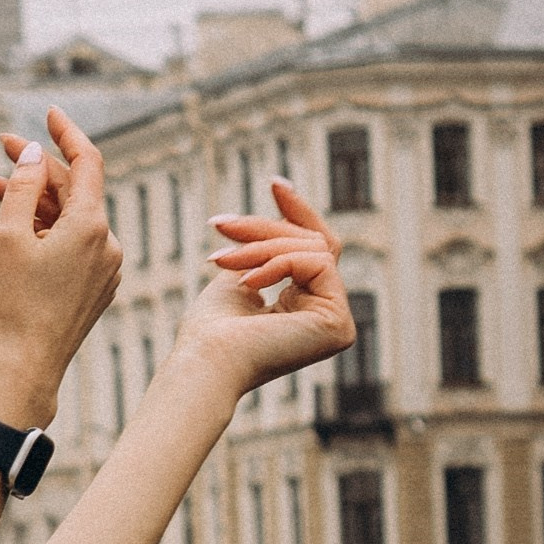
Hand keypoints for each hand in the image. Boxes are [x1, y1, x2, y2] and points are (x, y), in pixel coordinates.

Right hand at [0, 102, 123, 427]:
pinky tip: (17, 230)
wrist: (29, 365)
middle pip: (74, 191)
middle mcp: (107, 243)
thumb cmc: (15, 304)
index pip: (88, 161)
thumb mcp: (8, 236)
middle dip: (38, 170)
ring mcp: (105, 267)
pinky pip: (74, 245)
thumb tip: (36, 154)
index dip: (68, 133)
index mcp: (91, 226)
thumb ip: (22, 186)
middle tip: (2, 150)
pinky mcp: (96, 287)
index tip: (49, 114)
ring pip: (71, 220)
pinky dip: (47, 231)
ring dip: (35, 203)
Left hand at [190, 180, 354, 390]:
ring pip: (314, 249)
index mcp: (304, 310)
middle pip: (312, 243)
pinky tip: (249, 281)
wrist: (204, 361)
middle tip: (221, 224)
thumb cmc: (210, 331)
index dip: (297, 213)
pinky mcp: (339, 324)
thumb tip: (285, 211)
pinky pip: (318, 263)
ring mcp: (337, 323)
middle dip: (265, 229)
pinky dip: (279, 263)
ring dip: (263, 246)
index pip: (313, 250)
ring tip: (223, 259)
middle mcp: (326, 318)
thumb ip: (269, 250)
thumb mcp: (242, 273)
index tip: (273, 182)